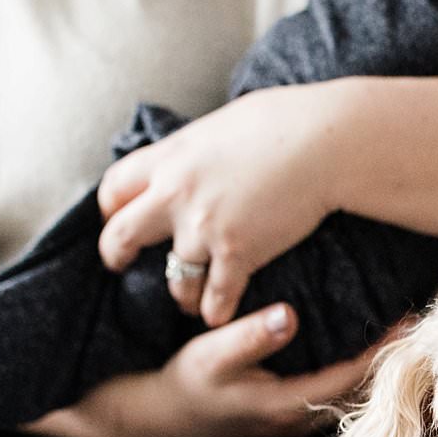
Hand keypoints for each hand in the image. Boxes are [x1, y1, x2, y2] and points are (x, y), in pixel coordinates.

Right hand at [23, 304, 397, 436]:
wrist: (156, 421)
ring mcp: (295, 421)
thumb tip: (288, 316)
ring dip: (376, 365)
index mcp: (287, 405)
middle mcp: (299, 419)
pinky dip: (355, 370)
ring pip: (351, 395)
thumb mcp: (209, 355)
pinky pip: (335, 393)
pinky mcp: (288, 414)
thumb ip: (249, 336)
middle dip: (390, 357)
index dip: (384, 349)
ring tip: (400, 328)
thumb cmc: (182, 385)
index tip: (412, 319)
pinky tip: (365, 344)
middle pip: (361, 391)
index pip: (352, 378)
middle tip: (420, 318)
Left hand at [97, 85, 350, 327]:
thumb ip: (198, 149)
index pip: (115, 187)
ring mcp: (204, 228)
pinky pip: (216, 298)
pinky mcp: (238, 254)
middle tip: (123, 265)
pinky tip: (219, 315)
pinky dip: (216, 311)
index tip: (118, 217)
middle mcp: (175, 194)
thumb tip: (198, 154)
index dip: (112, 208)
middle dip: (117, 255)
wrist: (325, 143)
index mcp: (170, 157)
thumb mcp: (223, 124)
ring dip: (180, 293)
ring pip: (173, 278)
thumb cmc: (286, 121)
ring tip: (188, 300)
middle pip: (121, 235)